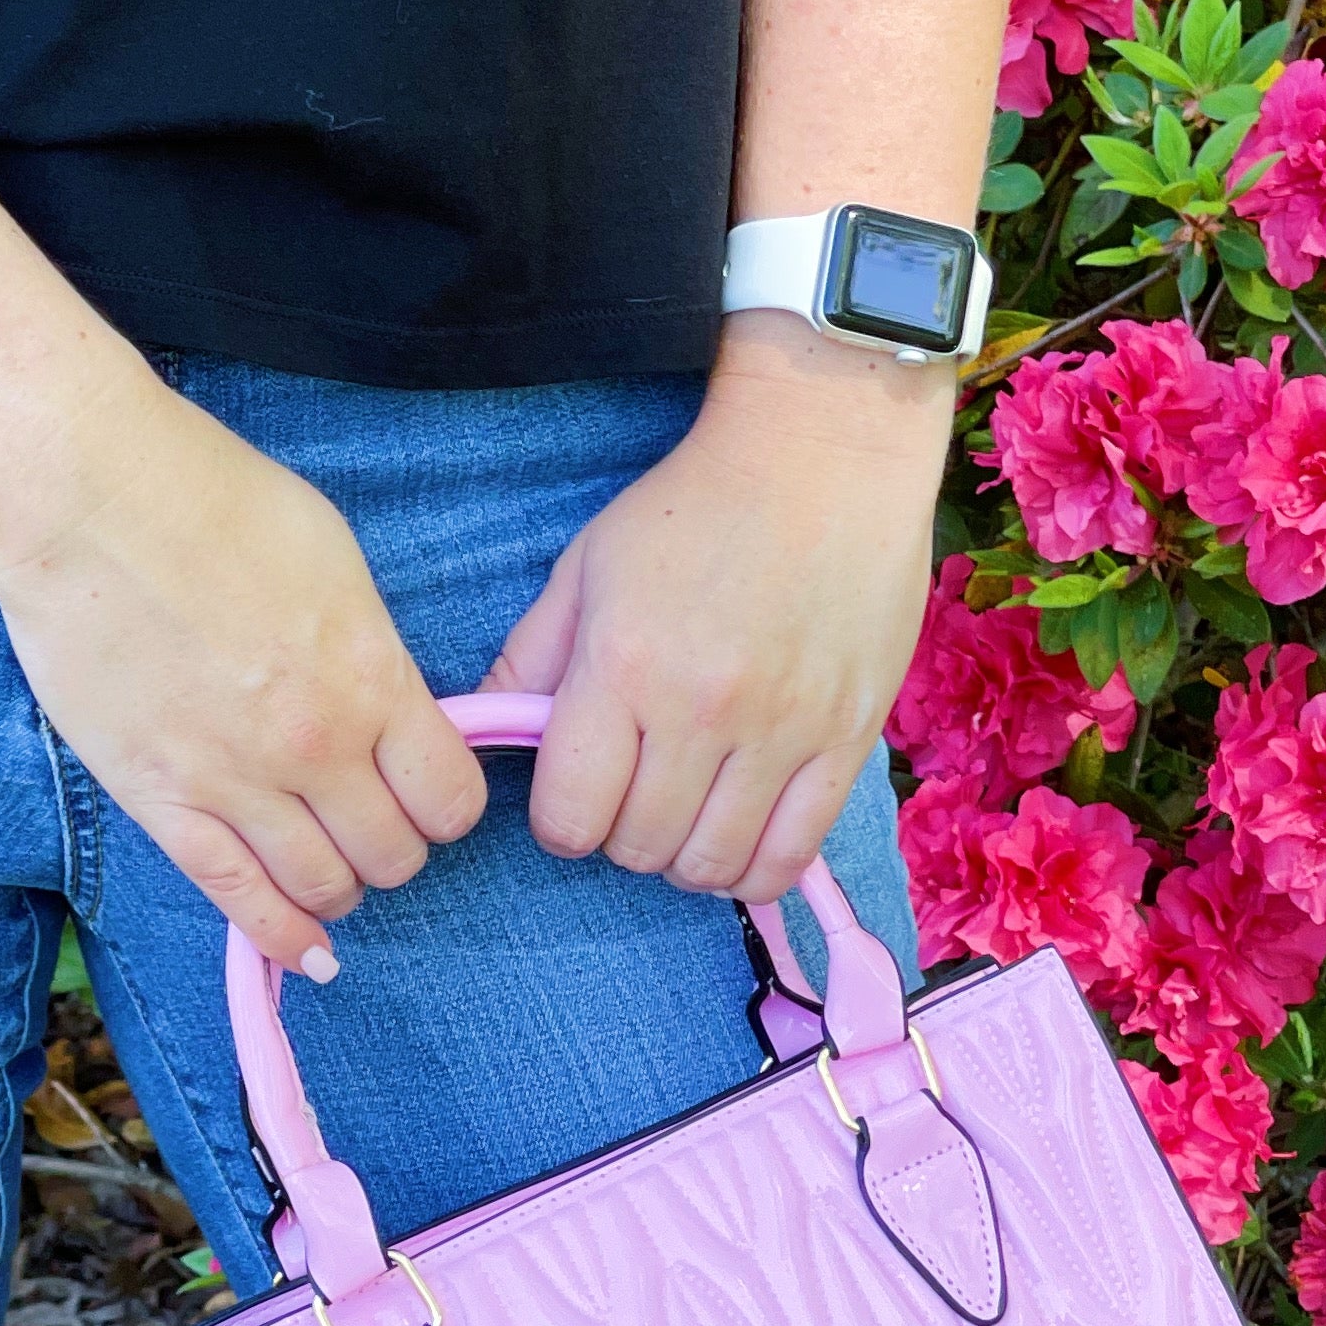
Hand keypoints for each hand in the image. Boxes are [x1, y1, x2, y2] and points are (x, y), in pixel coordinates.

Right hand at [0, 370, 485, 975]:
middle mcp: (316, 746)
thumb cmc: (213, 503)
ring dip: (340, 887)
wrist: (88, 502)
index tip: (427, 793)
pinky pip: (238, 900)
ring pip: (325, 887)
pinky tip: (306, 954)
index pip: (449, 797)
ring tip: (328, 866)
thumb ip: (370, 651)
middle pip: (394, 854)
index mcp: (370, 679)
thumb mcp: (336, 563)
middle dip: (394, 847)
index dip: (445, 804)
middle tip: (370, 824)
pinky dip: (281, 938)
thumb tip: (390, 703)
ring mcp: (237, 783)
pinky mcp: (163, 803)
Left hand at [488, 318, 943, 903]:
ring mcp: (782, 730)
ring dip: (685, 858)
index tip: (575, 794)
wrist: (823, 455)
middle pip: (639, 848)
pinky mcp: (847, 738)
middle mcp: (701, 710)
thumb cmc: (693, 506)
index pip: (569, 816)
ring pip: (712, 867)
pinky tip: (742, 833)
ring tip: (687, 815)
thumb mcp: (586, 567)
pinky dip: (757, 870)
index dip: (561, 820)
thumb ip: (529, 659)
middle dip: (621, 836)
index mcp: (624, 666)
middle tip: (634, 794)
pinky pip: (794, 854)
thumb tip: (479, 734)